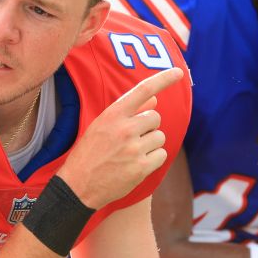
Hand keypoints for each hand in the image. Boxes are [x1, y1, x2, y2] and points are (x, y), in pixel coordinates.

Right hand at [60, 68, 183, 208]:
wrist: (78, 185)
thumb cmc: (89, 153)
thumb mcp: (101, 126)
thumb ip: (127, 112)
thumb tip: (154, 99)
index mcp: (112, 115)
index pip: (143, 90)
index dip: (163, 79)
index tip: (178, 72)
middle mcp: (125, 129)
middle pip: (155, 117)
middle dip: (148, 127)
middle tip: (131, 138)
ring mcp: (134, 148)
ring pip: (160, 137)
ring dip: (150, 144)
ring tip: (131, 153)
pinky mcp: (142, 167)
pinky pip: (161, 155)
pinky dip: (153, 159)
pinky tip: (136, 164)